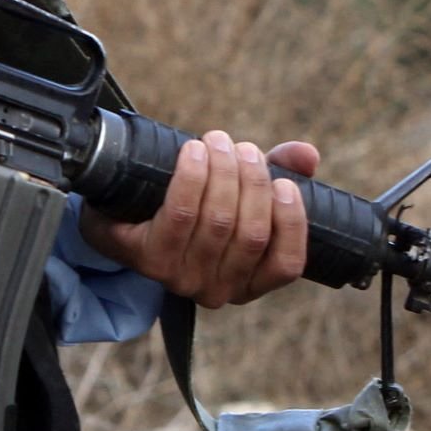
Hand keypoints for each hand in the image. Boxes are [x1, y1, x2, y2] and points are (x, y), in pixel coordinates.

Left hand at [80, 130, 319, 308]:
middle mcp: (218, 289)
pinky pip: (180, 214)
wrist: (121, 214)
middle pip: (250, 233)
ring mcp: (181, 278)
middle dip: (252, 180)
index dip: (291, 222)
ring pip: (218, 221)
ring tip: (218, 141)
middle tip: (243, 148)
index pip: (287, 265)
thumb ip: (278, 172)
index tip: (284, 183)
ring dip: (222, 172)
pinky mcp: (148, 259)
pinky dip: (192, 177)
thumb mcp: (239, 191)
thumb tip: (308, 155)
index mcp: (249, 281)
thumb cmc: (191, 204)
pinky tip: (194, 151)